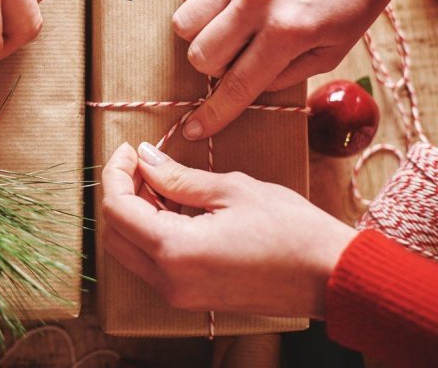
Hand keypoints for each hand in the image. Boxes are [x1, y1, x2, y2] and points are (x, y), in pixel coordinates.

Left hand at [101, 142, 356, 317]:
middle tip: (143, 163)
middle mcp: (169, 280)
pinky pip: (153, 263)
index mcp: (175, 251)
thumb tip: (145, 159)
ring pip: (130, 250)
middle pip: (115, 234)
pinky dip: (152, 232)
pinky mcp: (192, 297)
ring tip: (161, 180)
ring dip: (135, 213)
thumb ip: (177, 177)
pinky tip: (174, 206)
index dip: (116, 173)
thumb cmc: (291, 230)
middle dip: (121, 192)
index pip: (117, 209)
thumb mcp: (231, 190)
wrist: (331, 277)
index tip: (130, 149)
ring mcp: (179, 294)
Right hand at [173, 0, 421, 139]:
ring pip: (184, 21)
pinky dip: (197, 1)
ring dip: (199, 36)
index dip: (213, 114)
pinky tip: (222, 3)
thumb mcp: (334, 51)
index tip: (194, 130)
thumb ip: (286, 74)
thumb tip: (247, 86)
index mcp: (288, 32)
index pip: (237, 85)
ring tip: (225, 30)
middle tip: (237, 58)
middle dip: (212, 68)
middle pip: (200, 54)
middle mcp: (256, 3)